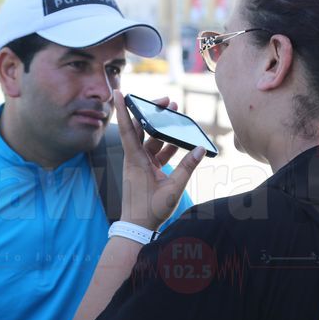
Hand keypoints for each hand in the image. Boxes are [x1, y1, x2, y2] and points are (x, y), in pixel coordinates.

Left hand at [114, 90, 203, 229]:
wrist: (137, 228)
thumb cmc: (150, 210)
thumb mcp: (173, 189)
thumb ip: (187, 168)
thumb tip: (200, 149)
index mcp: (136, 160)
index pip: (128, 129)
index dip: (123, 109)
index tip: (118, 91)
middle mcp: (135, 159)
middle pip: (142, 129)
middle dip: (153, 114)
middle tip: (167, 102)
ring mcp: (139, 165)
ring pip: (150, 140)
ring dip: (162, 129)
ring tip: (175, 115)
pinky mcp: (144, 171)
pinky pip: (155, 153)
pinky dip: (166, 146)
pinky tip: (180, 142)